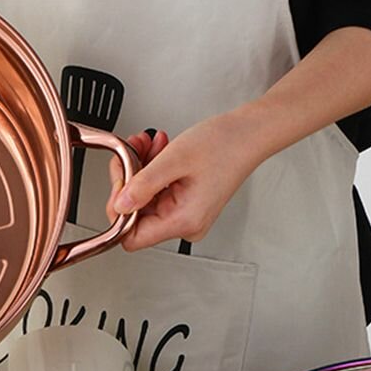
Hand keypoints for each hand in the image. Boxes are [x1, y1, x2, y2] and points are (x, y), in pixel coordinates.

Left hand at [107, 112, 264, 251]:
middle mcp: (185, 224)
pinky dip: (152, 170)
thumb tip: (120, 205)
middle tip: (130, 154)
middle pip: (136, 216)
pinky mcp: (185, 203)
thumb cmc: (225, 144)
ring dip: (140, 170)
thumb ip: (143, 185)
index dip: (119, 212)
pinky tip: (157, 151)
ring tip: (147, 145)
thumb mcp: (175, 159)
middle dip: (129, 181)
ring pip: (144, 200)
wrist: (250, 132)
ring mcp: (185, 215)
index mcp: (183, 221)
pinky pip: (156, 192)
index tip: (119, 183)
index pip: (131, 238)